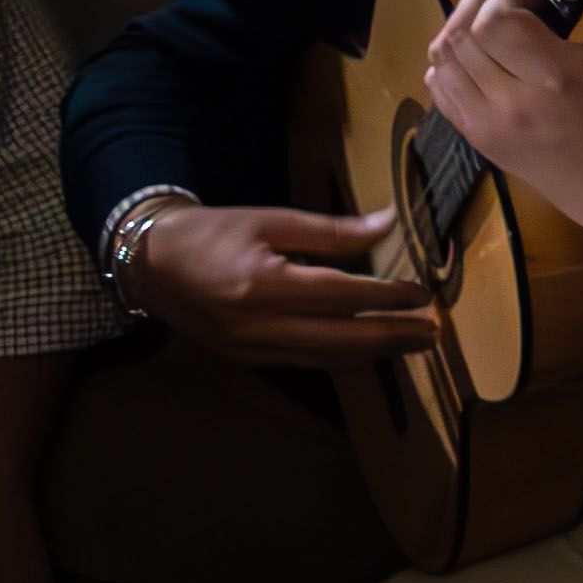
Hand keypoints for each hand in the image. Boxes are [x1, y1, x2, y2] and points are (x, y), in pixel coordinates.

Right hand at [115, 202, 438, 367]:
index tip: (423, 294)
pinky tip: (366, 351)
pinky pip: (305, 362)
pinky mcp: (247, 360)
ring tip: (411, 345)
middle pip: (342, 338)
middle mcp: (259, 326)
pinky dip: (341, 357)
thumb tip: (387, 223)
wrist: (150, 264)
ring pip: (326, 358)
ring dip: (373, 353)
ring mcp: (252, 350)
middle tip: (433, 333)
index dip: (387, 296)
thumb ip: (331, 229)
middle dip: (392, 337)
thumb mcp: (270, 220)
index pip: (343, 295)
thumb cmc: (213, 233)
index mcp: (265, 286)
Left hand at [421, 0, 582, 258]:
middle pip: (461, 35)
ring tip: (501, 24)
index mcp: (553, 79)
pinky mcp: (478, 140)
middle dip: (485, 2)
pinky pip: (440, 89)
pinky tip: (486, 57)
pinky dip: (452, 64)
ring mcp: (486, 126)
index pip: (495, 20)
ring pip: (441, 60)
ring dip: (464, 31)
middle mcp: (508, 104)